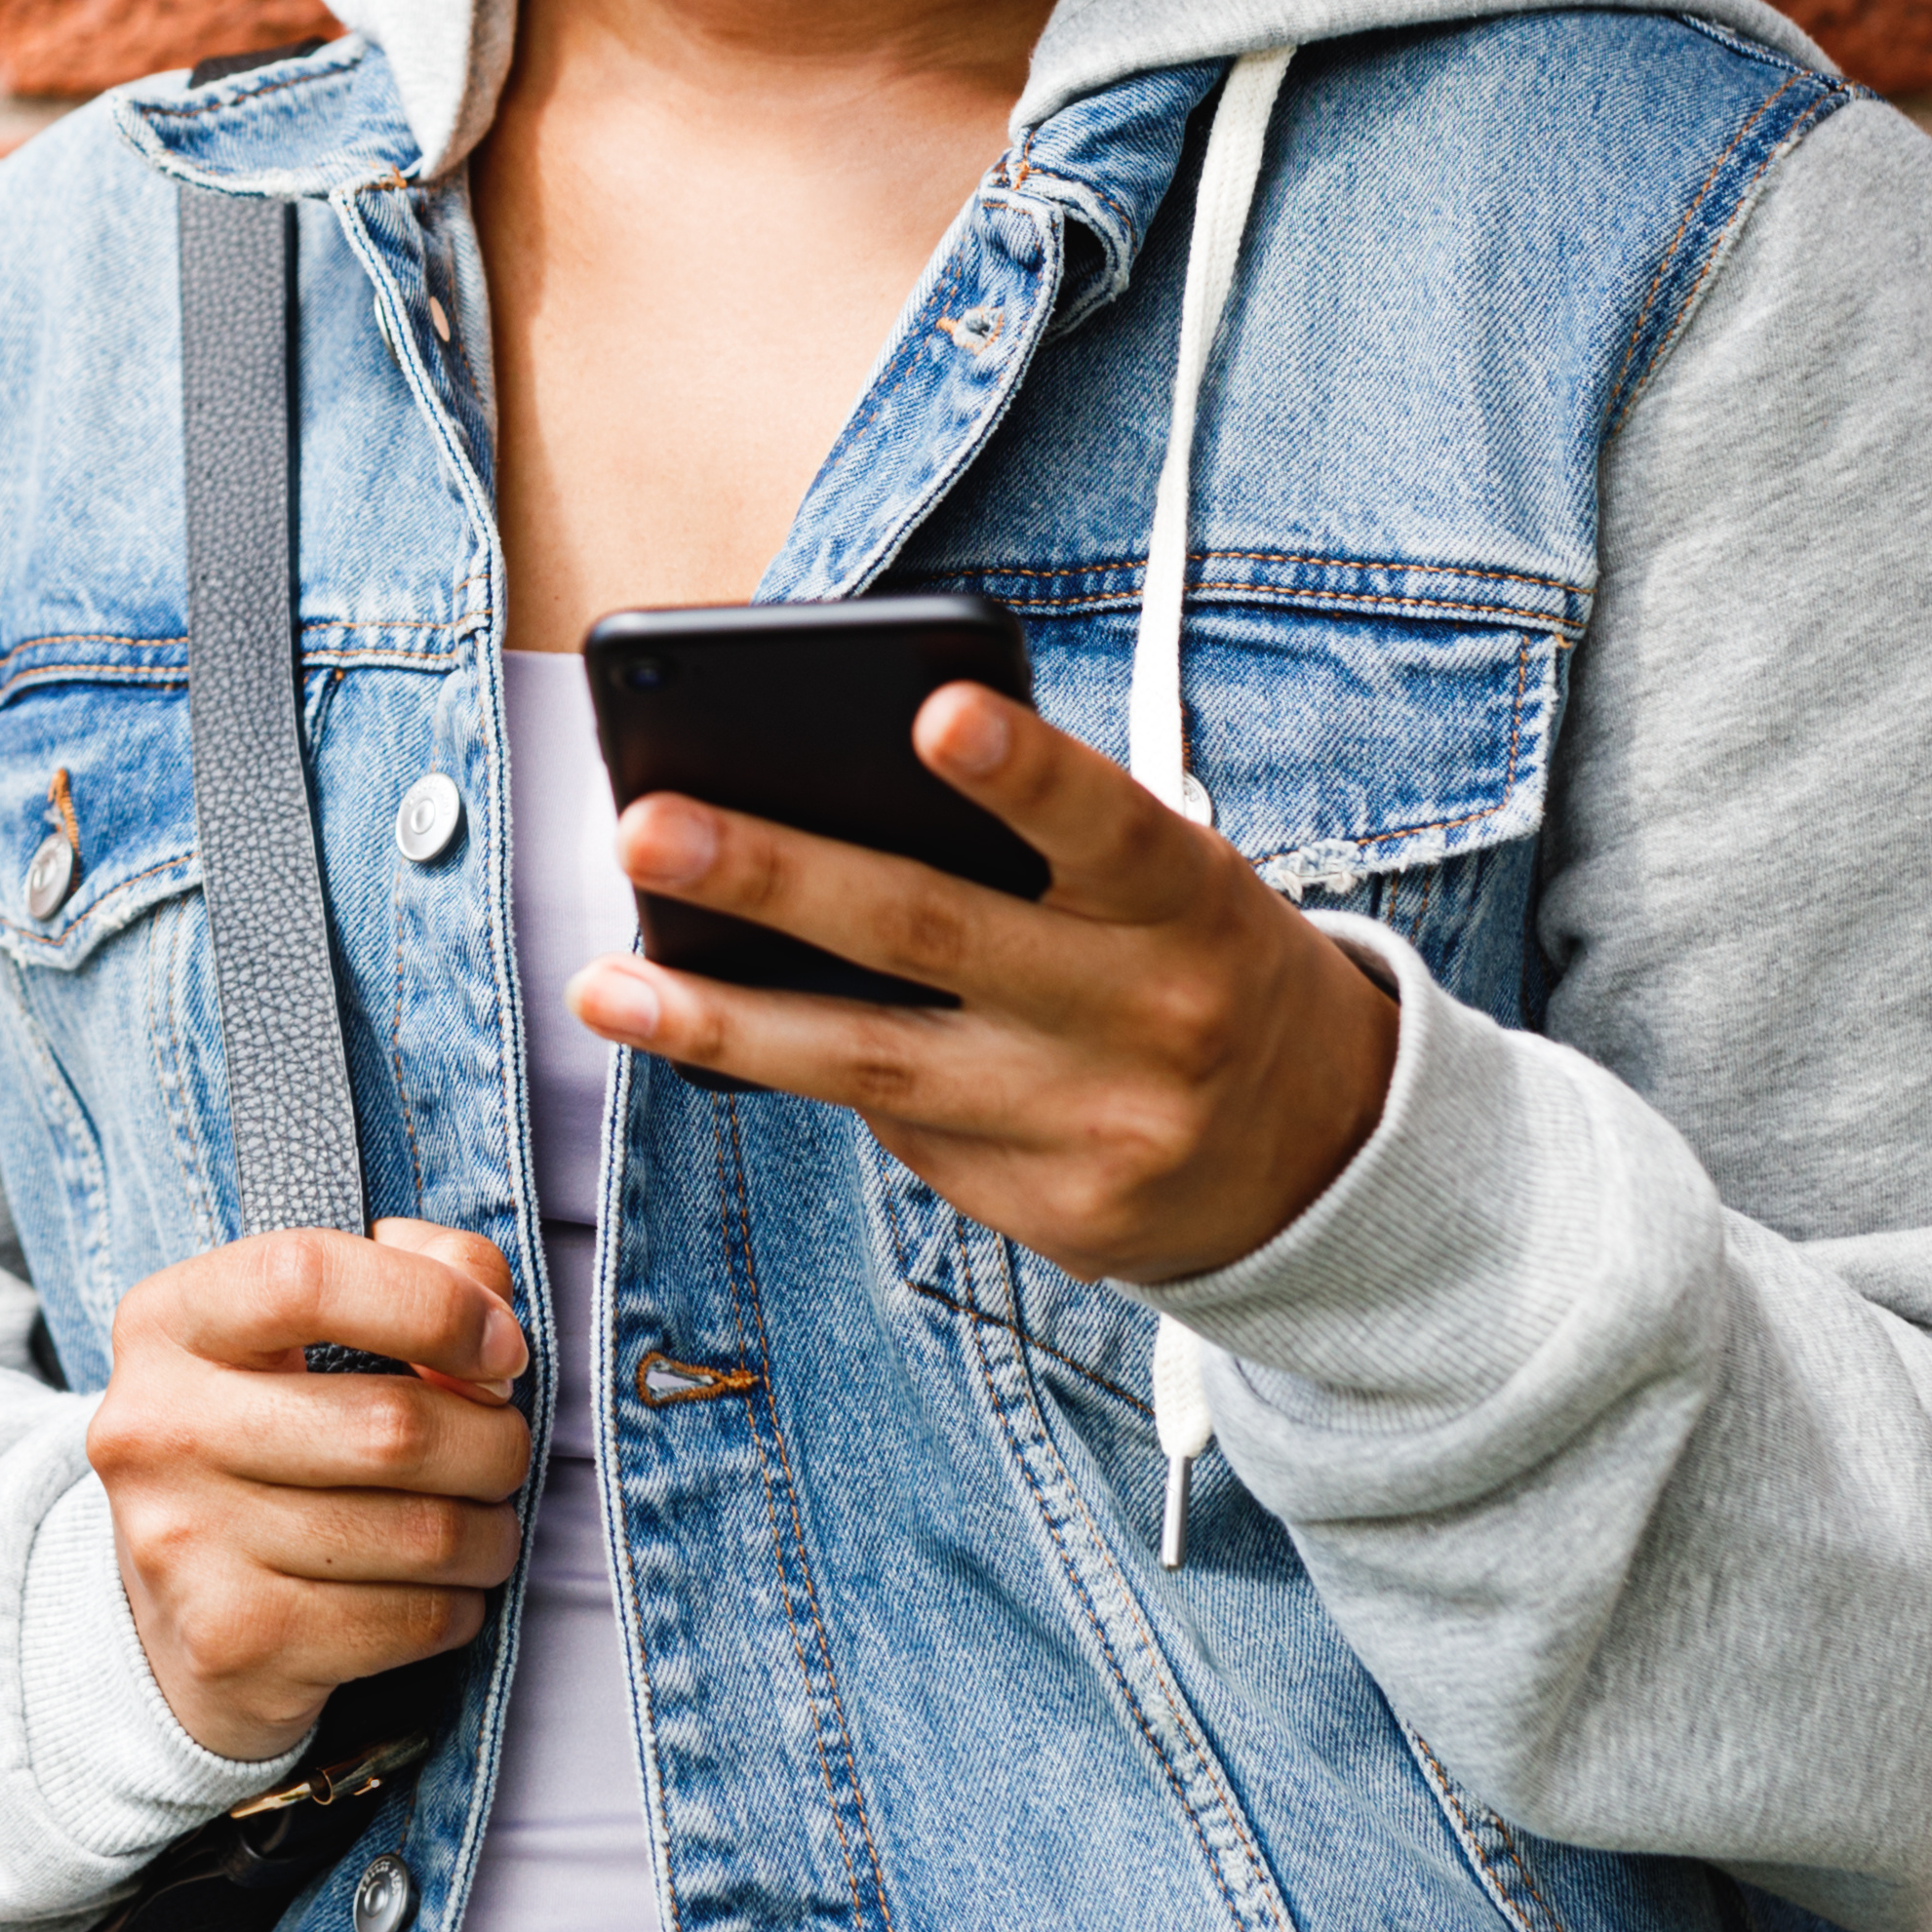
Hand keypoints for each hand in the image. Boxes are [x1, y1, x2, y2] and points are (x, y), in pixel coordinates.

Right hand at [85, 1215, 534, 1762]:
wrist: (174, 1611)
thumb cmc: (273, 1431)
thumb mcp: (311, 1325)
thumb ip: (419, 1269)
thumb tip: (494, 1330)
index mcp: (167, 1323)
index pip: (306, 1279)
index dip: (434, 1304)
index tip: (499, 1348)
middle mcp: (156, 1429)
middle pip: (394, 1427)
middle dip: (492, 1441)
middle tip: (499, 1449)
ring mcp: (185, 1545)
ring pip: (423, 1534)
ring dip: (489, 1531)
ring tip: (477, 1523)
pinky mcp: (233, 1641)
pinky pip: (412, 1620)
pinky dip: (459, 1603)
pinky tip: (436, 1588)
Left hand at [576, 685, 1394, 1293]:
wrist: (1328, 1153)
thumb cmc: (1194, 957)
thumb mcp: (1167, 882)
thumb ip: (1035, 844)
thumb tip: (811, 802)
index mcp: (1191, 899)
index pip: (1107, 823)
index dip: (1023, 771)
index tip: (931, 712)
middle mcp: (1149, 1016)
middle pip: (937, 937)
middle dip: (776, 878)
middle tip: (645, 824)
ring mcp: (1099, 1130)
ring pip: (877, 1069)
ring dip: (721, 1025)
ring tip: (603, 985)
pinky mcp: (1059, 1219)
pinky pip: (906, 1139)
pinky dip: (812, 1081)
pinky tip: (722, 1043)